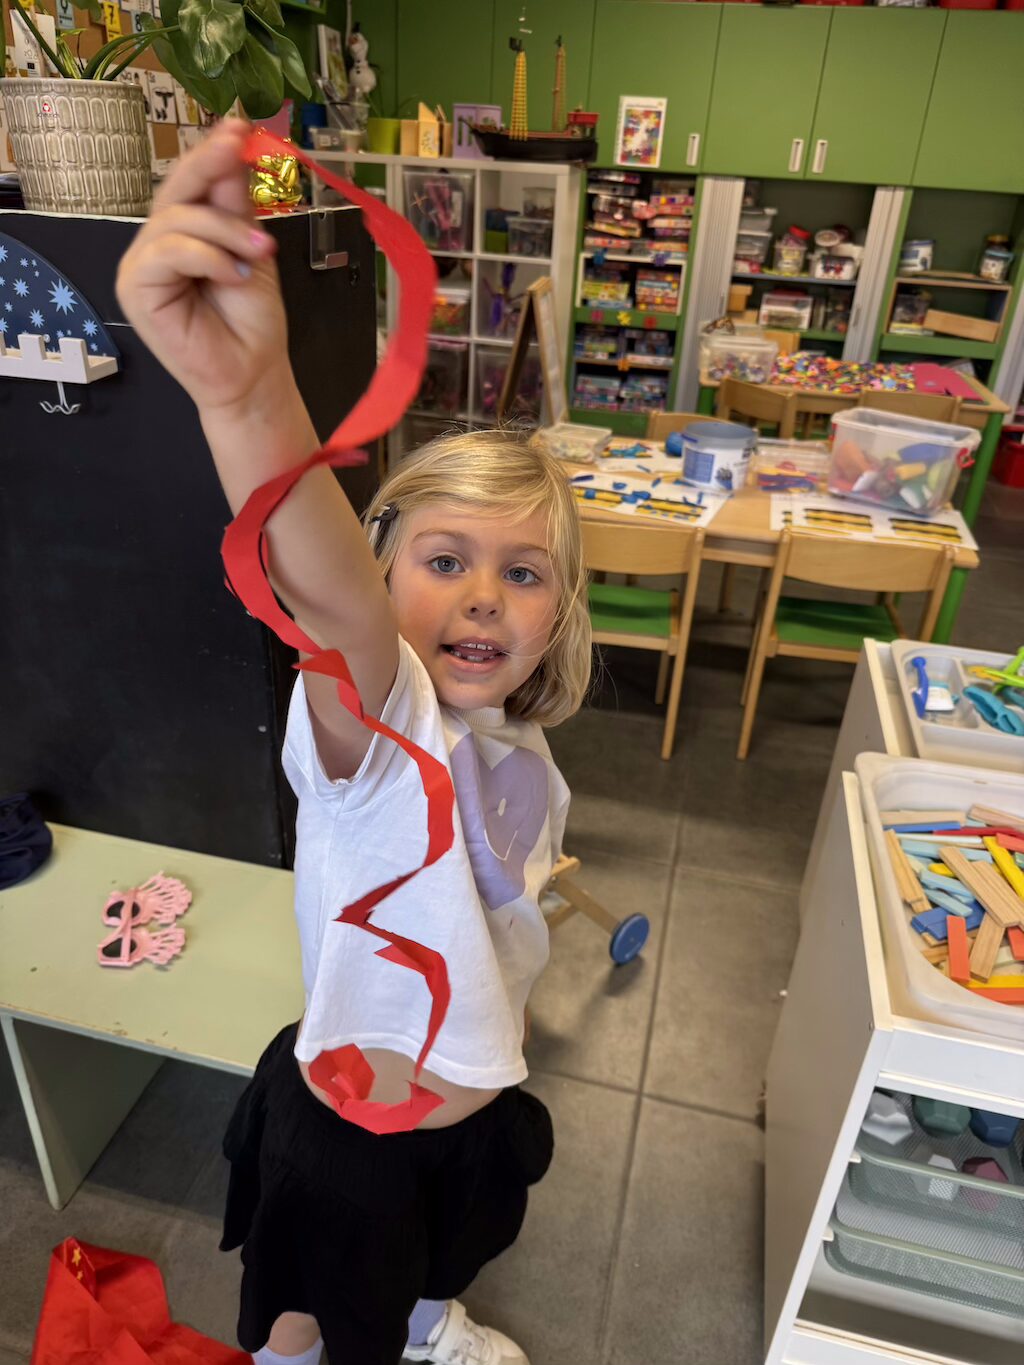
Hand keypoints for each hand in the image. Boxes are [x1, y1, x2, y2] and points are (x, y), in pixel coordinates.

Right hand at [115, 119, 289, 417]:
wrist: (253, 374)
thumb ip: (236, 205)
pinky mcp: (135, 289)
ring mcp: (141, 266)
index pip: (190, 183)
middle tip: (240, 150)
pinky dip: (206, 257)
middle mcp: (156, 245)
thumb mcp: (251, 250)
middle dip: (212, 169)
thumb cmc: (252, 323)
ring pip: (176, 220)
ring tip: (258, 256)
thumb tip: (233, 148)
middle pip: (176, 190)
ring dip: (225, 232)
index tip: (239, 127)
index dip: (211, 153)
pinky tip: (233, 275)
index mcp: (182, 233)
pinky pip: (167, 252)